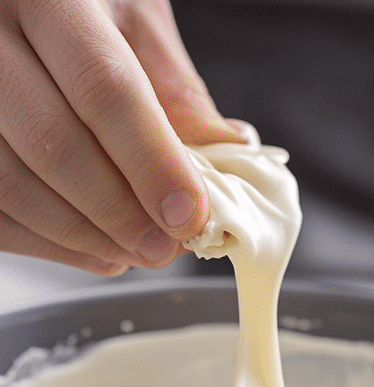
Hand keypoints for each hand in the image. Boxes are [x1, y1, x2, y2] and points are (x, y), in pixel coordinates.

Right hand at [0, 0, 243, 274]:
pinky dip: (49, 245)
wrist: (23, 6)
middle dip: (120, 213)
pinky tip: (97, 248)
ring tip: (136, 251)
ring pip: (13, 184)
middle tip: (165, 248)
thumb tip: (229, 154)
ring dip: (84, 236)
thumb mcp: (137, 23)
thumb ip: (177, 90)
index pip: (104, 89)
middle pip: (53, 145)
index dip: (152, 164)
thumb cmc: (84, 7)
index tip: (188, 215)